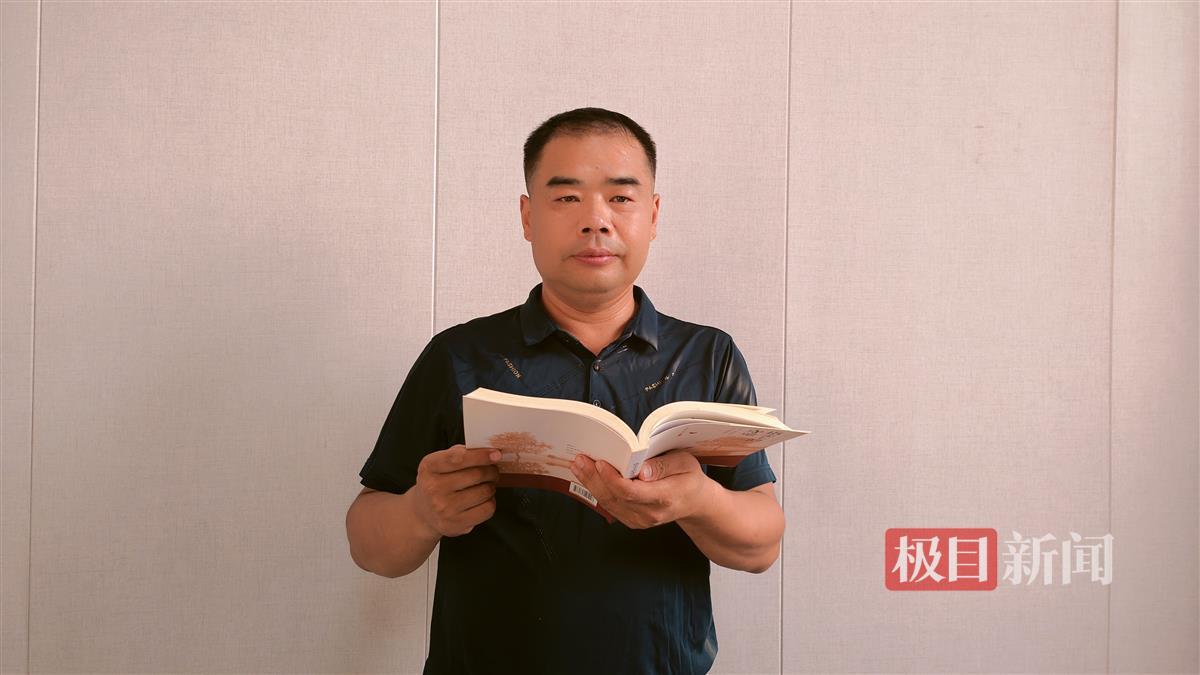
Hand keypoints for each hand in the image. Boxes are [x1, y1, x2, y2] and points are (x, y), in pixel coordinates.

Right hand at [410, 444, 500, 536]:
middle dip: (491, 471)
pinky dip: (490, 502)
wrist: (423, 512)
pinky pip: (487, 509)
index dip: (481, 455)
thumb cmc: (438, 481)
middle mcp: (433, 488)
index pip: (458, 458)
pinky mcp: (455, 524)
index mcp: (429, 467)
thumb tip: (488, 451)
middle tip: (493, 471)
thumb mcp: (439, 463)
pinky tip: (483, 500)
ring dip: (491, 486)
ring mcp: (444, 508)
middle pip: (476, 474)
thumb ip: (459, 453)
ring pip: (485, 491)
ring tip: (486, 485)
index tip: (496, 454)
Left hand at [569, 450, 714, 528]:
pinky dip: (597, 490)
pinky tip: (587, 476)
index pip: (631, 492)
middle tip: (580, 459)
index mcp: (664, 498)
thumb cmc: (688, 478)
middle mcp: (649, 514)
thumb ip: (664, 465)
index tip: (600, 462)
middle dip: (595, 478)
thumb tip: (643, 470)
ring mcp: (639, 520)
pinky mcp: (631, 519)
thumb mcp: (685, 463)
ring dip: (591, 483)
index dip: (612, 478)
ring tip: (578, 465)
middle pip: (615, 497)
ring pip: (609, 503)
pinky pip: (610, 505)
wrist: (693, 501)